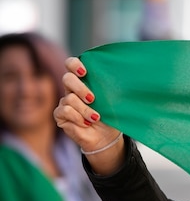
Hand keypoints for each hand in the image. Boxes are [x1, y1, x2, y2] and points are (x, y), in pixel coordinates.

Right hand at [53, 57, 124, 173]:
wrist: (106, 136)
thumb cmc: (110, 116)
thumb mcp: (112, 100)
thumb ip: (109, 87)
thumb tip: (119, 76)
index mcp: (84, 81)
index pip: (71, 64)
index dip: (74, 64)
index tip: (84, 71)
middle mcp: (72, 90)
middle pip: (67, 78)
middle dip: (81, 88)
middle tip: (92, 99)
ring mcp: (65, 102)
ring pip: (69, 98)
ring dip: (85, 110)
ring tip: (96, 118)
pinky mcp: (60, 115)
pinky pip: (65, 111)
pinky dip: (78, 118)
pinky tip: (86, 123)